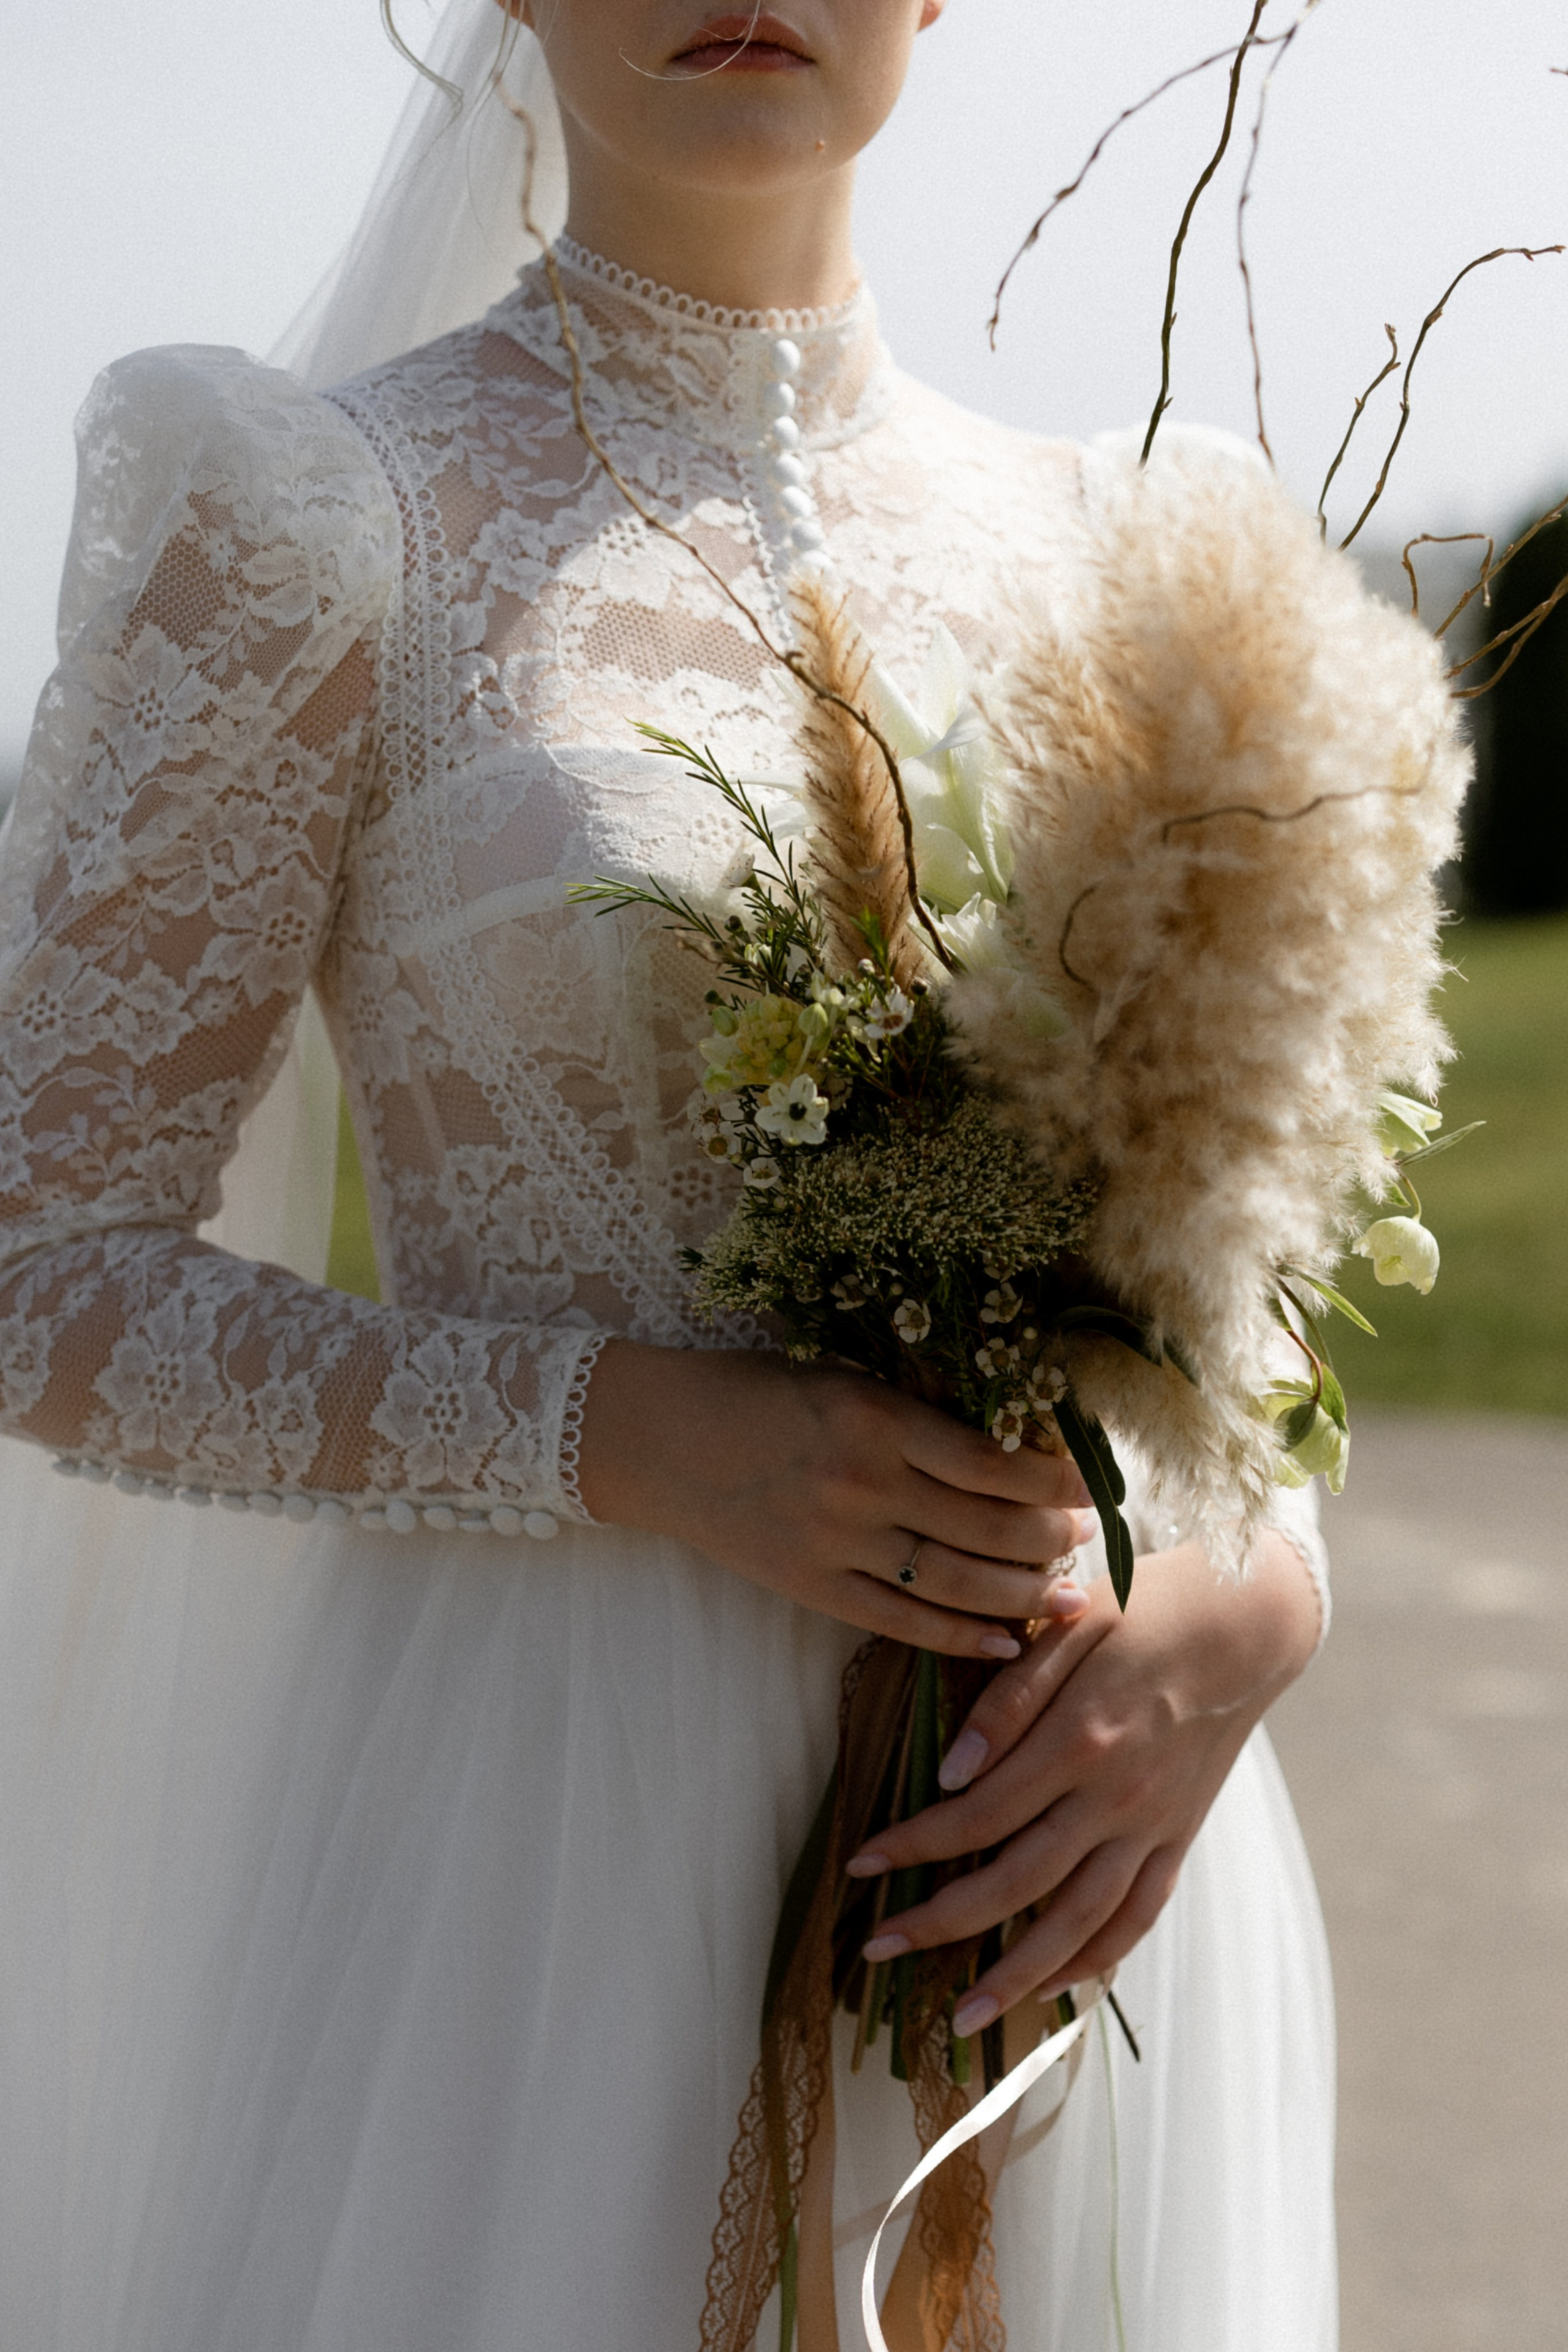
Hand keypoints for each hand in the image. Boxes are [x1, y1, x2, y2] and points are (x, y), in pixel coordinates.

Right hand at [576, 1340, 1098, 1658]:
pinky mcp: (812, 1586)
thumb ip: (918, 1416)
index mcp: (877, 1419)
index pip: (994, 1464)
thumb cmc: (758, 1394)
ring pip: (957, 1583)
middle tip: (1088, 1539)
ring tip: (1067, 1595)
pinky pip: (902, 1621)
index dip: (1055, 1484)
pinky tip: (1004, 1642)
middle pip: (989, 1529)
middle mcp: (864, 1484)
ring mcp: (836, 1542)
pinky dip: (960, 1637)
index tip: (1089, 1487)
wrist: (660, 1439)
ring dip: (1024, 1594)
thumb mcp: (846, 1381)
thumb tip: (1009, 1448)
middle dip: (1053, 1539)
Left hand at [847, 1532, 1321, 2028]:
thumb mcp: (1071, 1624)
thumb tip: (952, 1772)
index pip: (977, 1814)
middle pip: (1016, 1882)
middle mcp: (1116, 1797)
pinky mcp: (1178, 1839)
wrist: (1248, 1623)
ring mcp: (1152, 1827)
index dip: (914, 1843)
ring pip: (1078, 1921)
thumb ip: (1009, 1698)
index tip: (859, 1862)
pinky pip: (1137, 1916)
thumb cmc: (1146, 1608)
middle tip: (878, 1949)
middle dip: (941, 1923)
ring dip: (1017, 1974)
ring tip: (962, 2016)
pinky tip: (1054, 1987)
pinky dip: (1095, 1959)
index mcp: (1080, 1738)